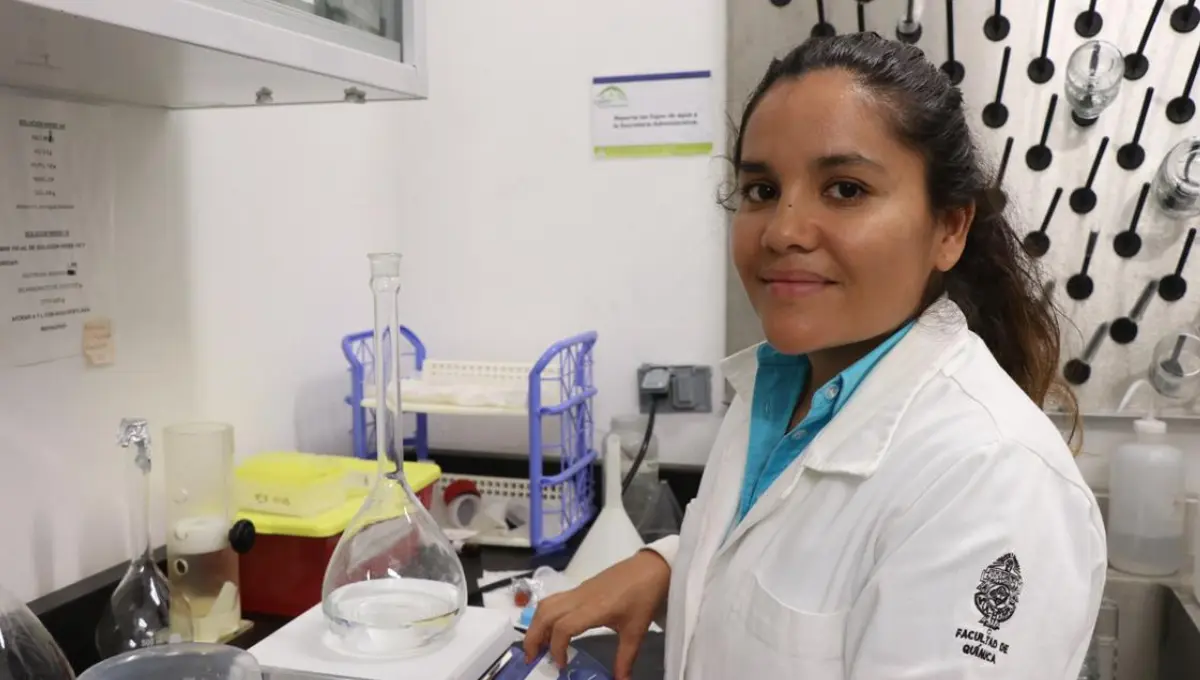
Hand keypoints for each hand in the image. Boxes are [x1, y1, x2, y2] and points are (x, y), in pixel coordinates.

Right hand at [522, 550, 669, 679]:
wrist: (651, 568)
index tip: (562, 665)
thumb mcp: (636, 631)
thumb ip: (625, 659)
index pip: (563, 627)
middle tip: (531, 658)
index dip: (557, 648)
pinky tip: (552, 630)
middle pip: (545, 614)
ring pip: (546, 604)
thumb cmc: (644, 598)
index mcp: (594, 609)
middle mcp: (580, 598)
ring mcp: (578, 590)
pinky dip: (545, 615)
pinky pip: (554, 600)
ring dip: (536, 624)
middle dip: (533, 637)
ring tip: (537, 645)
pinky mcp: (580, 587)